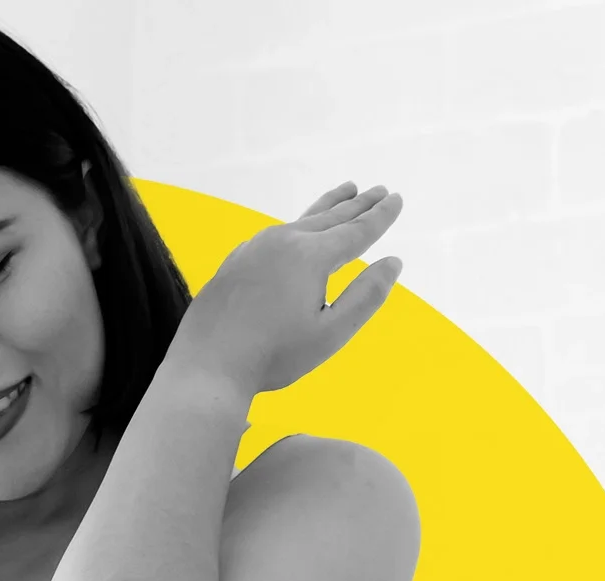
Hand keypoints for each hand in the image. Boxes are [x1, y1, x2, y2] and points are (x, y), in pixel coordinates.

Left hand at [169, 181, 405, 396]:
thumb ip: (367, 296)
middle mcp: (280, 242)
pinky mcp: (234, 263)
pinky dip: (295, 226)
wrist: (207, 366)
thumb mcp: (331, 332)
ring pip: (298, 221)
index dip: (380, 216)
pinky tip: (294, 231)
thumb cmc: (273, 355)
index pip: (356, 231)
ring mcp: (252, 250)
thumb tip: (393, 262)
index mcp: (309, 256)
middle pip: (328, 218)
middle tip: (379, 190)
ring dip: (326, 207)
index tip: (397, 199)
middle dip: (357, 204)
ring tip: (345, 192)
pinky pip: (273, 235)